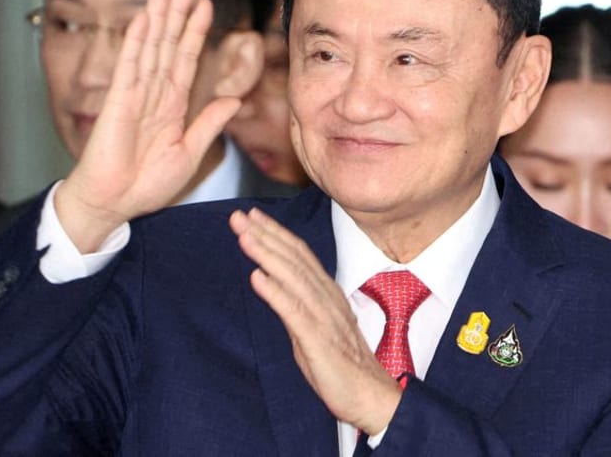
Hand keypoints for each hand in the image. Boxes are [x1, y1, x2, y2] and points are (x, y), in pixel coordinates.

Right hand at [56, 0, 241, 252]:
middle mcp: (154, 95)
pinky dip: (136, 43)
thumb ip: (209, 124)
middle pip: (168, 45)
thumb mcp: (190, 152)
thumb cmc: (148, 184)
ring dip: (158, 19)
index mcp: (172, 106)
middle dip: (178, 14)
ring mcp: (135, 96)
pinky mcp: (117, 104)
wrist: (115, 204)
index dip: (196, 32)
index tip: (207, 6)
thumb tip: (234, 100)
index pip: (186, 60)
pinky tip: (144, 20)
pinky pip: (129, 68)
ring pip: (150, 49)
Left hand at [229, 207, 402, 434]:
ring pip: (292, 277)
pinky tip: (258, 278)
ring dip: (266, 254)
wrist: (371, 394)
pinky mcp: (318, 339)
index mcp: (326, 292)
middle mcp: (325, 297)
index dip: (275, 233)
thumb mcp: (316, 324)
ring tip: (244, 236)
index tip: (253, 216)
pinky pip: (294, 311)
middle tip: (238, 216)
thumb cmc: (342, 363)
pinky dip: (275, 292)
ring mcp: (322, 316)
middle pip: (293, 258)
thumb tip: (269, 280)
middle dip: (265, 235)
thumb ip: (296, 302)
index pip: (299, 254)